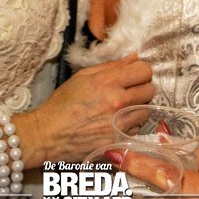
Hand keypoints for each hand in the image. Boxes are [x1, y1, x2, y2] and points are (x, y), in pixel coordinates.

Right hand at [29, 54, 153, 160]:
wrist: (48, 135)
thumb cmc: (62, 103)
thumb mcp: (82, 77)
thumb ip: (110, 66)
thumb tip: (133, 57)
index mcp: (108, 81)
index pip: (144, 70)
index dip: (140, 71)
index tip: (133, 75)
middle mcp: (118, 101)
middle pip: (150, 90)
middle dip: (141, 88)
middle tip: (128, 91)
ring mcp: (120, 123)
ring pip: (146, 110)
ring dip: (138, 108)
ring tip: (122, 109)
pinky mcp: (119, 140)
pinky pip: (137, 129)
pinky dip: (131, 125)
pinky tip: (116, 123)